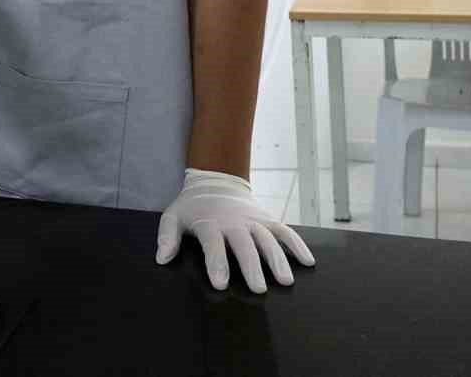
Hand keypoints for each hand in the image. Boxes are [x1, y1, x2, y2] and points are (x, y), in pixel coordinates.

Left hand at [155, 169, 314, 292]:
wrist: (215, 182)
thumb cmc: (192, 207)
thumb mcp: (173, 216)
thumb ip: (167, 237)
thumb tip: (162, 259)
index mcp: (209, 223)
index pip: (213, 244)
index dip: (216, 263)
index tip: (221, 284)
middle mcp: (234, 222)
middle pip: (244, 244)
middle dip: (251, 266)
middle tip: (258, 289)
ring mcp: (253, 220)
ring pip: (268, 238)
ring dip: (278, 258)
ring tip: (285, 280)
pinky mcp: (267, 219)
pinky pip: (285, 231)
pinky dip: (297, 244)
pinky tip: (308, 262)